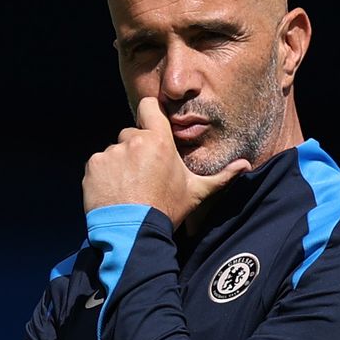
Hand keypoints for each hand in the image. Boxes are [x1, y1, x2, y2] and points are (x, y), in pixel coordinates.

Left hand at [82, 97, 250, 226]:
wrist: (134, 233)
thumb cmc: (167, 209)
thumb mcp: (197, 192)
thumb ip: (221, 176)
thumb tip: (246, 165)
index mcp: (159, 140)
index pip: (149, 106)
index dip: (150, 114)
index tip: (152, 126)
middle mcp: (133, 140)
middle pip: (132, 134)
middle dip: (136, 149)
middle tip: (142, 174)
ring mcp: (110, 153)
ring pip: (115, 151)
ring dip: (119, 164)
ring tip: (128, 188)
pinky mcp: (93, 166)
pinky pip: (98, 165)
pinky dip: (104, 176)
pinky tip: (114, 192)